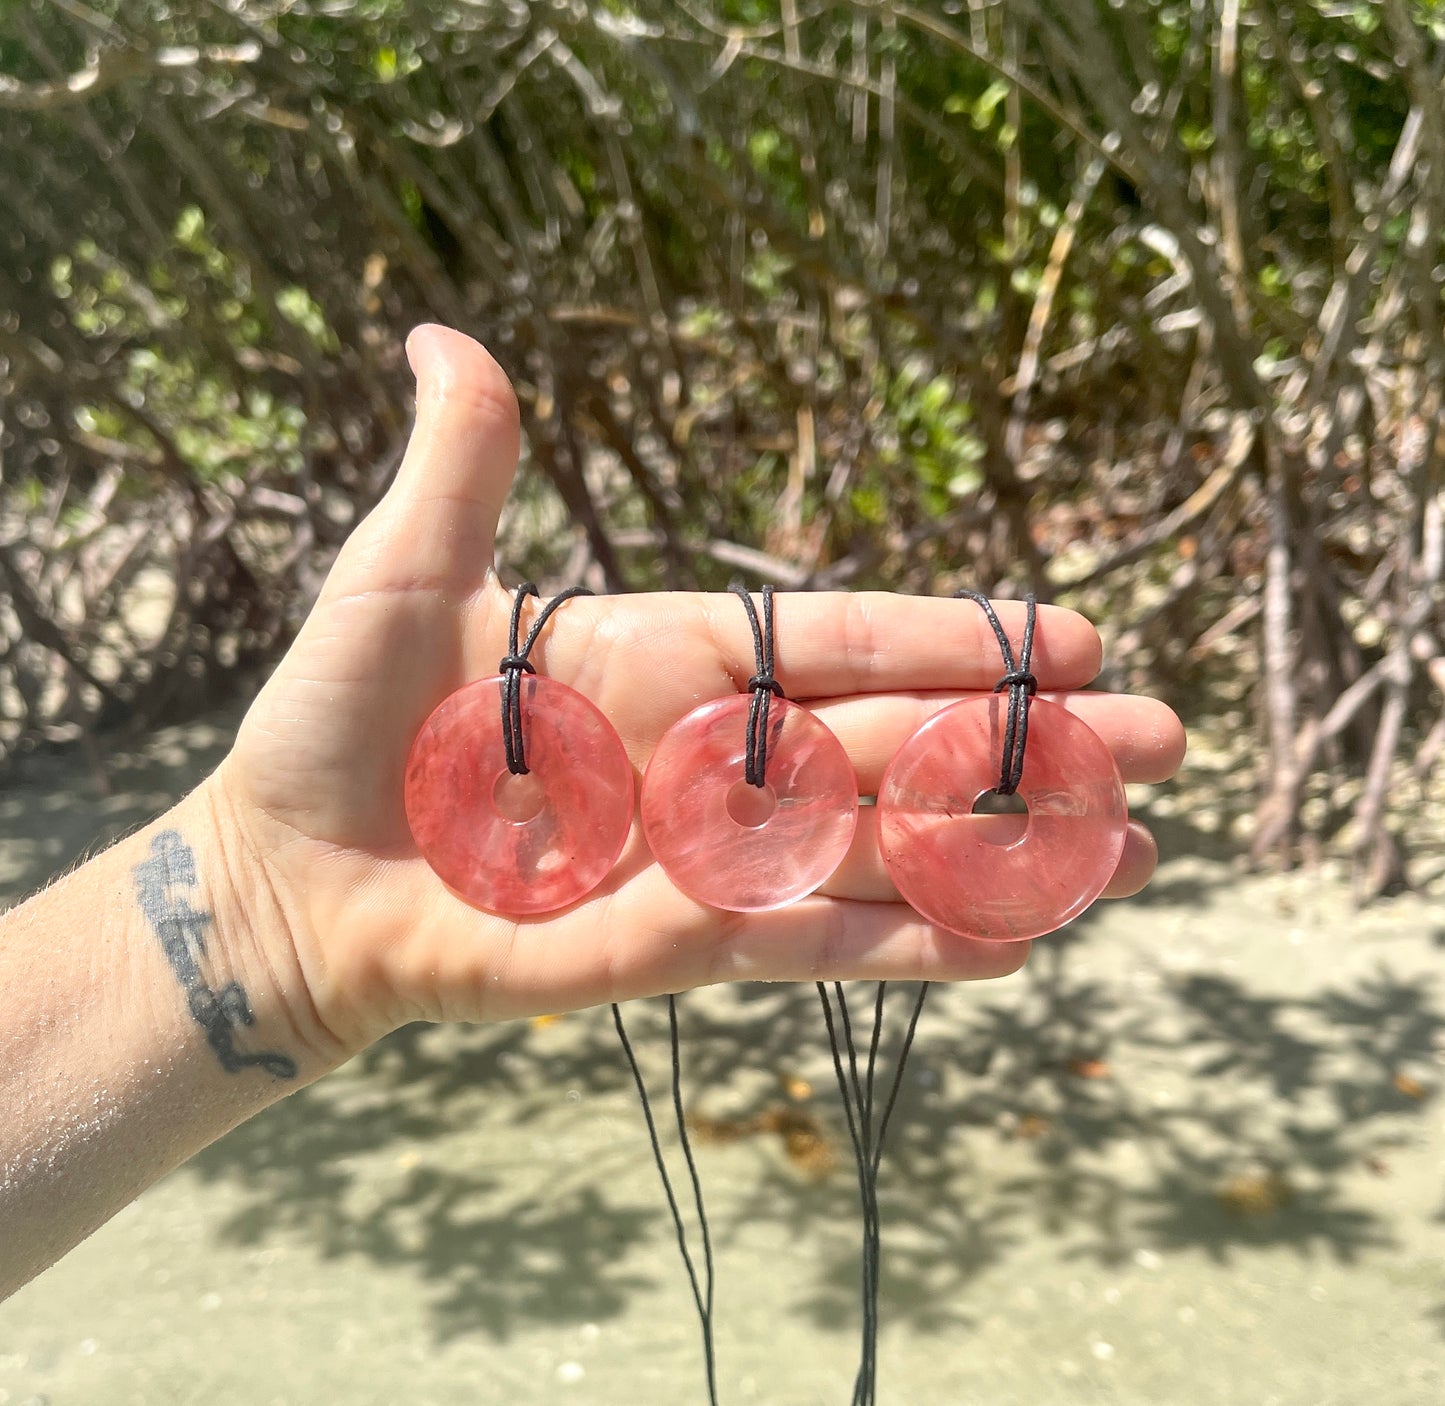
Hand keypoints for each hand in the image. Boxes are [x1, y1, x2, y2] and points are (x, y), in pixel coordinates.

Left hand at [215, 326, 1184, 1060]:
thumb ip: (462, 470)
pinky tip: (1008, 947)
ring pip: (878, 851)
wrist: (285, 873)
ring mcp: (699, 859)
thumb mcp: (400, 575)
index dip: (957, 639)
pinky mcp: (667, 951)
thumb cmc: (337, 722)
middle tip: (1163, 745)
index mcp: (669, 659)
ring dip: (1002, 855)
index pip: (841, 642)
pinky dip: (901, 948)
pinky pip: (804, 947)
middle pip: (897, 746)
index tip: (1075, 638)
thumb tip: (446, 339)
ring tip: (1130, 856)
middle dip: (1029, 748)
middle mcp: (710, 759)